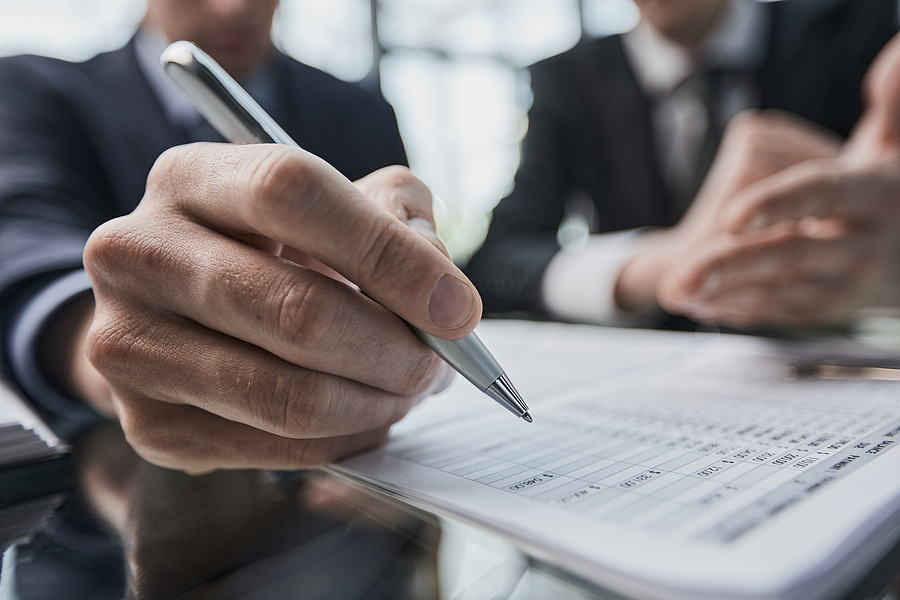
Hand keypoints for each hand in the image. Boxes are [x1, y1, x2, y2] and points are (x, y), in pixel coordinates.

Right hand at [80, 144, 479, 473]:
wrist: (184, 317)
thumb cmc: (275, 251)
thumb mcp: (333, 203)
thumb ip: (395, 214)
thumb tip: (441, 292)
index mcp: (188, 178)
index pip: (291, 193)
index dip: (388, 254)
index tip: (459, 309)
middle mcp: (137, 254)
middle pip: (297, 311)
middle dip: (396, 350)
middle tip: (439, 362)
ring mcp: (130, 345)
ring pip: (290, 395)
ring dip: (378, 402)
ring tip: (408, 388)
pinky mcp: (149, 424)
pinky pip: (278, 447)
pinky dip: (345, 438)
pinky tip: (364, 414)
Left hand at [656, 34, 899, 327]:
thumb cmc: (879, 189)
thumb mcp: (889, 146)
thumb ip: (889, 105)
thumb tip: (893, 56)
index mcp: (874, 195)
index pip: (822, 193)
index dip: (777, 204)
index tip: (731, 217)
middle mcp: (860, 245)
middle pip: (790, 255)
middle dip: (732, 267)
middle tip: (679, 279)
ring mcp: (841, 284)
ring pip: (776, 292)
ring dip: (722, 294)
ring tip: (676, 292)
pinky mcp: (820, 309)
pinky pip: (773, 311)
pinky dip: (734, 308)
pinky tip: (698, 304)